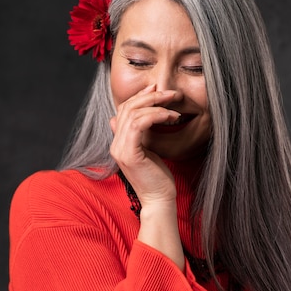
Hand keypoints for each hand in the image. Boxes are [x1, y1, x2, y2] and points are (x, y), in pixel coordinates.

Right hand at [110, 84, 180, 208]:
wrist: (159, 201)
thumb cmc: (158, 179)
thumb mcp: (150, 151)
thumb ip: (144, 135)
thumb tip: (143, 118)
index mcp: (119, 143)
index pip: (123, 111)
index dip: (139, 96)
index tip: (156, 89)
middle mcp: (116, 145)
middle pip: (127, 108)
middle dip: (149, 96)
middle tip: (170, 92)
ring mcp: (120, 150)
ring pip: (133, 113)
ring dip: (156, 104)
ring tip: (174, 104)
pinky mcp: (129, 154)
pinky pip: (139, 124)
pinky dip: (156, 115)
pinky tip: (170, 116)